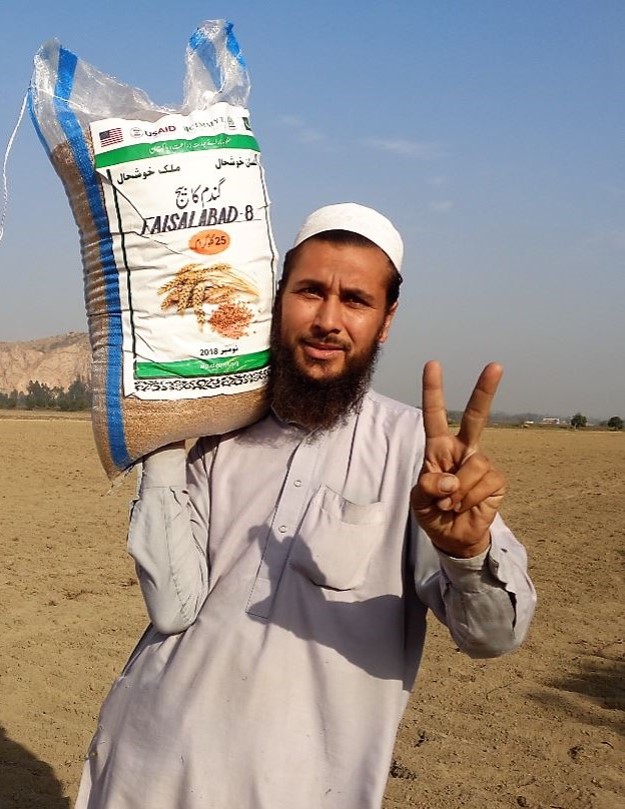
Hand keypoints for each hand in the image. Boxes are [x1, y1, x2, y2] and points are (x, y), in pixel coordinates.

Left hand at [410, 361, 505, 557]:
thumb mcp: (419, 500)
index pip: (434, 415)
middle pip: (475, 417)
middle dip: (485, 391)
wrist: (453, 537)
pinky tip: (464, 506)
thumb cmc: (433, 511)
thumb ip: (428, 486)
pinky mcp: (497, 480)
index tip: (432, 364)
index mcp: (439, 448)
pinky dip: (470, 498)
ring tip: (451, 503)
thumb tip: (452, 479)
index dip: (433, 390)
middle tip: (495, 365)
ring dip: (459, 489)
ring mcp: (482, 463)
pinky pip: (484, 483)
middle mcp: (463, 450)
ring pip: (475, 464)